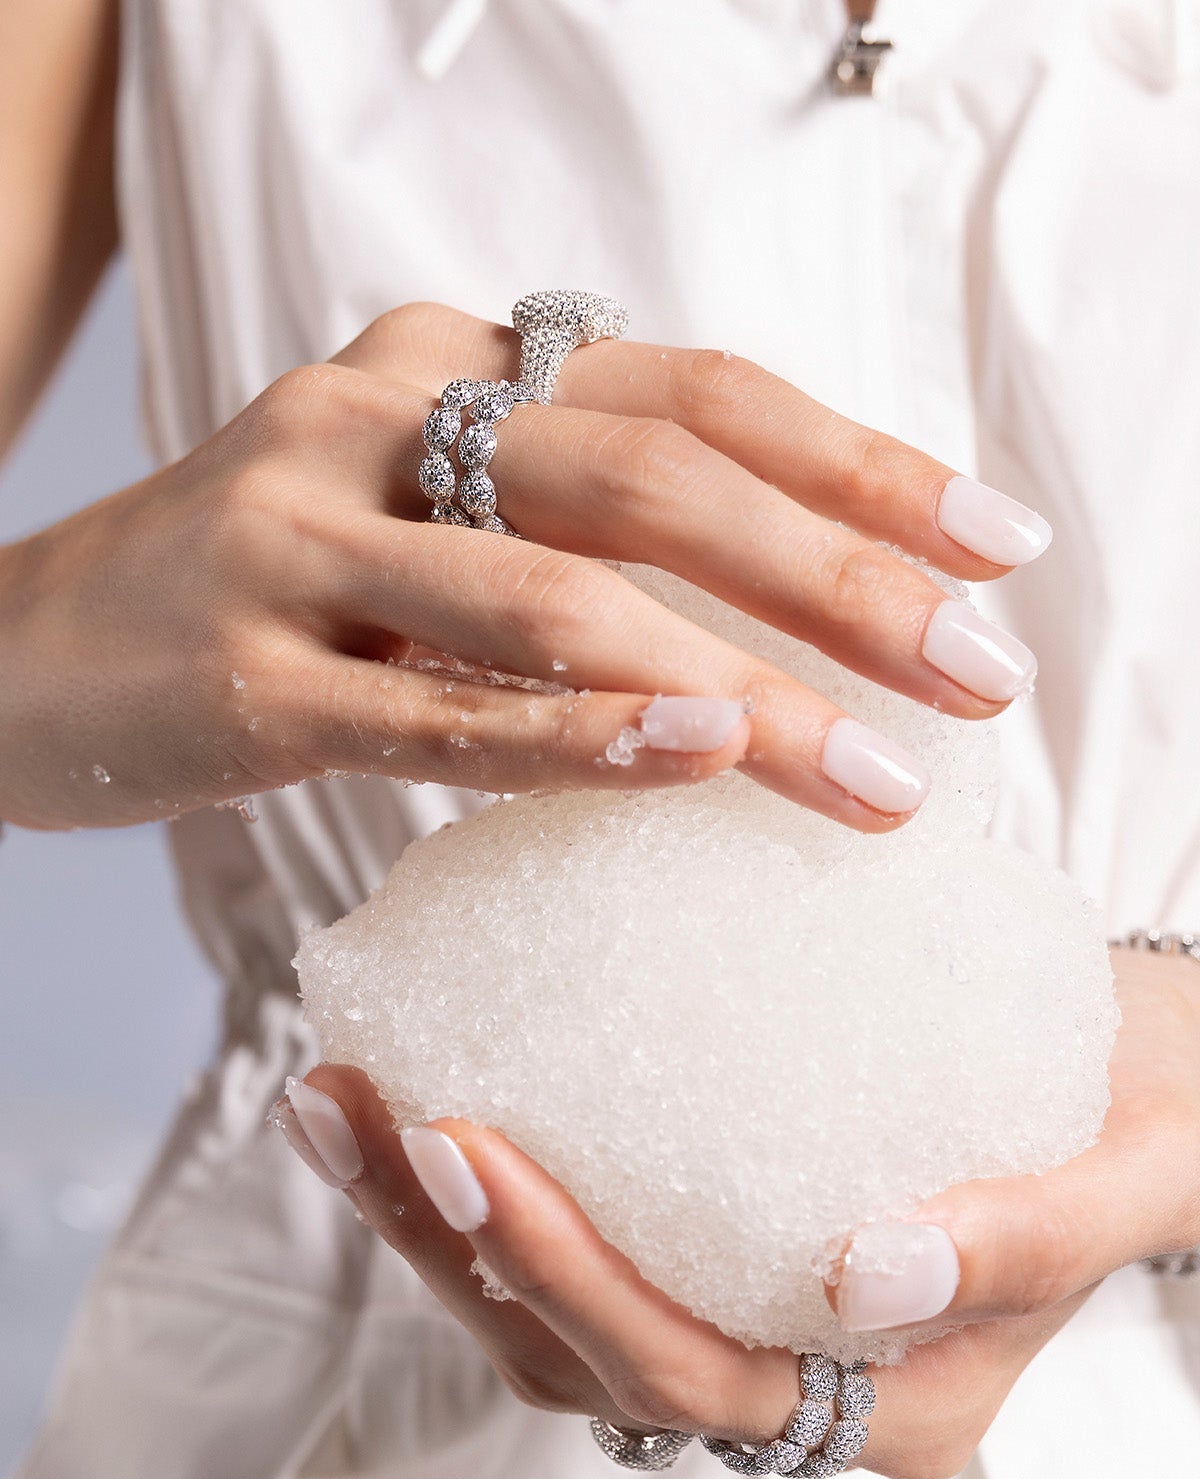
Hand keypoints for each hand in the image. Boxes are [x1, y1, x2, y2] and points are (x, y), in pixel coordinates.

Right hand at [0, 301, 1041, 831]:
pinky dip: (580, 733)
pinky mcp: (242, 671)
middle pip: (652, 477)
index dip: (857, 463)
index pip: (692, 394)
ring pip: (555, 598)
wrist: (20, 650)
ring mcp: (296, 537)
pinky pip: (435, 710)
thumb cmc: (267, 598)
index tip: (995, 548)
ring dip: (744, 687)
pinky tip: (698, 752)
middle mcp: (374, 415)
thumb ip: (563, 525)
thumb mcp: (418, 514)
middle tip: (979, 674)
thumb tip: (781, 615)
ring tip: (879, 778)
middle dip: (840, 575)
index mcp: (442, 365)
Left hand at [281, 948, 1199, 1478]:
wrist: (1140, 1088)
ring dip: (434, 1213)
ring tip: (337, 1095)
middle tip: (351, 1109)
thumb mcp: (1127, 1179)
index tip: (467, 1148)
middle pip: (583, 1353)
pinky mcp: (714, 1241)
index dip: (567, 1283)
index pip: (689, 1379)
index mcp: (886, 1408)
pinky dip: (491, 1171)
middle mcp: (794, 1386)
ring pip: (555, 1307)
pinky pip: (586, 1230)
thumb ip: (1021, 1242)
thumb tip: (866, 1272)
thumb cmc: (1142, 1127)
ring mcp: (746, 1319)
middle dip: (452, 1245)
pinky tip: (421, 1071)